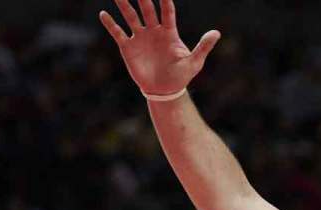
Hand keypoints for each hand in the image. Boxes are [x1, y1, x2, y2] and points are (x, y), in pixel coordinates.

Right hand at [99, 0, 220, 95]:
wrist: (164, 91)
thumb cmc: (181, 76)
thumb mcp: (194, 62)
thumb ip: (204, 46)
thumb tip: (216, 32)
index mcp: (169, 32)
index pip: (167, 11)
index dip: (165, 0)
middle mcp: (153, 31)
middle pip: (147, 9)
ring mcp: (140, 37)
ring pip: (130, 16)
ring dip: (123, 4)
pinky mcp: (128, 47)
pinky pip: (118, 32)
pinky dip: (110, 23)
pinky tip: (104, 14)